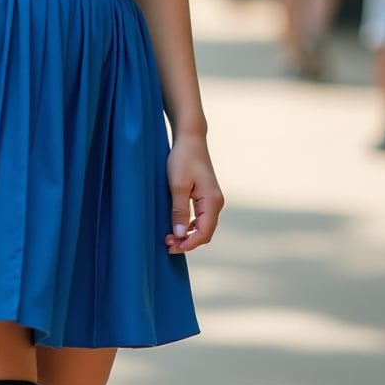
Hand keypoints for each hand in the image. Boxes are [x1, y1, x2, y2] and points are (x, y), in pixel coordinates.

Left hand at [165, 132, 223, 253]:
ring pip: (203, 226)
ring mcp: (213, 199)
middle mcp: (216, 202)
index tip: (171, 247)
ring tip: (169, 237)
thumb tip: (179, 234)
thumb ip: (179, 210)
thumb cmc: (183, 158)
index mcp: (212, 201)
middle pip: (205, 232)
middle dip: (187, 241)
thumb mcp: (177, 185)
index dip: (188, 244)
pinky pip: (201, 217)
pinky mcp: (207, 196)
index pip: (204, 232)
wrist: (190, 138)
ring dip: (188, 234)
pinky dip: (190, 225)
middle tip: (167, 244)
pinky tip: (177, 227)